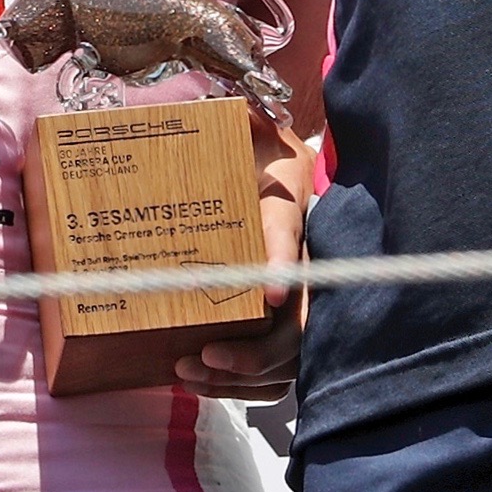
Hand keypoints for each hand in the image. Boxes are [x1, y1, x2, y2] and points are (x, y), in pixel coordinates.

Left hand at [177, 113, 310, 402]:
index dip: (282, 264)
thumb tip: (235, 105)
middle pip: (299, 323)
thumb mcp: (248, 126)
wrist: (269, 166)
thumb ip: (242, 118)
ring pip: (290, 357)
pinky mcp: (284, 324)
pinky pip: (278, 371)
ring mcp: (299, 297)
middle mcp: (302, 259)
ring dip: (242, 375)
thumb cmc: (249, 150)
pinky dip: (243, 385)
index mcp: (289, 207)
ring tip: (189, 373)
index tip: (268, 293)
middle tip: (203, 355)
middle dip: (255, 349)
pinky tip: (202, 381)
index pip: (292, 237)